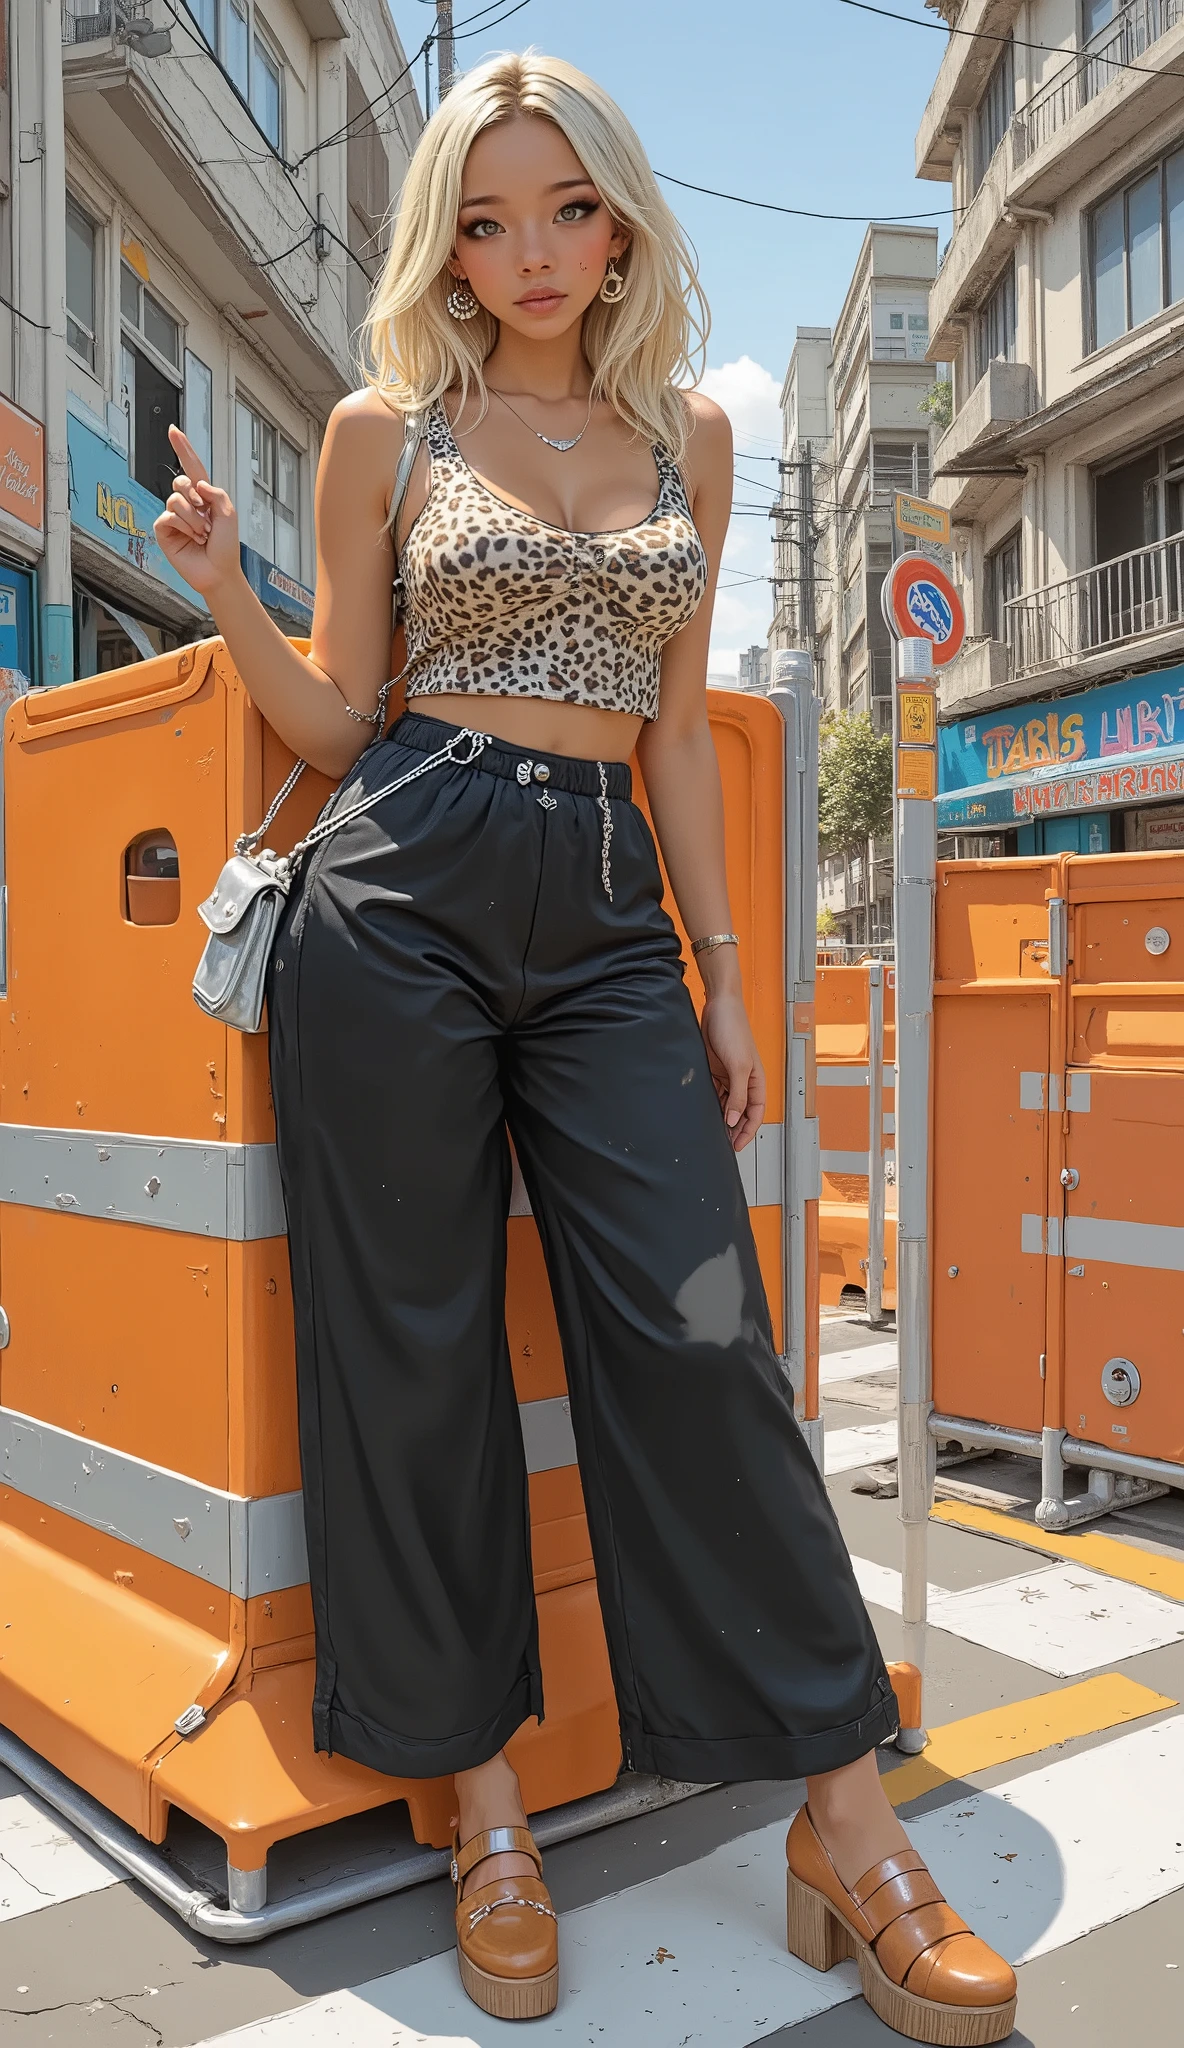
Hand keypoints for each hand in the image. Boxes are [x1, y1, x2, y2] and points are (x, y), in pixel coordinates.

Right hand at [152, 424, 240, 598]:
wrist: (218, 572)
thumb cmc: (226, 547)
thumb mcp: (229, 515)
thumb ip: (216, 493)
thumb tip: (197, 484)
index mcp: (204, 497)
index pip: (192, 467)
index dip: (182, 448)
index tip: (173, 430)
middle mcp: (188, 504)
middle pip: (180, 481)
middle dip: (194, 498)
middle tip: (206, 518)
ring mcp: (175, 517)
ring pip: (175, 500)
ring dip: (193, 519)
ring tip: (203, 534)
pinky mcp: (165, 530)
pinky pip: (167, 516)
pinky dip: (183, 527)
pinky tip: (192, 539)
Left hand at [701, 991, 764, 1150]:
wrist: (718, 1007)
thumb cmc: (734, 1029)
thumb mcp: (738, 1065)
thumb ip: (738, 1094)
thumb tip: (734, 1118)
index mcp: (756, 1080)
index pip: (756, 1113)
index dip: (748, 1131)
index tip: (737, 1146)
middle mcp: (743, 1080)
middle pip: (741, 1112)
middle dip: (734, 1129)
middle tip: (723, 1145)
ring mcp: (728, 1076)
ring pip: (727, 1104)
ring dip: (721, 1118)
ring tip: (712, 1132)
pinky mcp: (714, 1070)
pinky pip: (713, 1093)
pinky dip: (710, 1104)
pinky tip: (703, 1112)